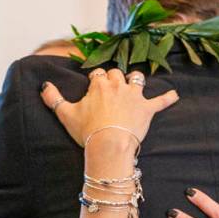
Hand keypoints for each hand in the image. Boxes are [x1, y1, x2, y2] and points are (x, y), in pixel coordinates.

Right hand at [40, 68, 178, 146]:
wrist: (109, 144)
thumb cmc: (87, 131)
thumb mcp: (65, 114)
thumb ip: (52, 98)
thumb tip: (44, 85)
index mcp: (99, 85)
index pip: (98, 74)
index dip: (96, 80)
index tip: (94, 87)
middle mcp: (118, 85)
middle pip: (117, 73)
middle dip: (115, 78)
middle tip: (112, 89)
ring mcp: (134, 96)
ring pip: (137, 79)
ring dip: (136, 80)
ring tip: (135, 84)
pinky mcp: (147, 109)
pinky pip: (161, 100)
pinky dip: (168, 97)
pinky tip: (175, 95)